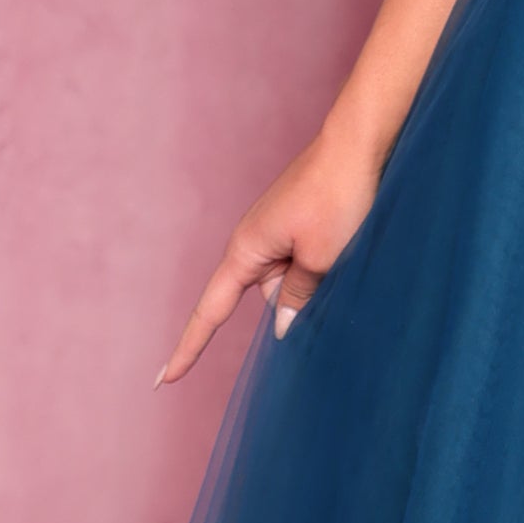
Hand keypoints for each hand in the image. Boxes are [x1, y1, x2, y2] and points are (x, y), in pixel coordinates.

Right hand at [153, 130, 384, 384]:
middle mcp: (253, 240)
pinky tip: (347, 236)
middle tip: (336, 261)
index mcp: (246, 251)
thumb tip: (283, 326)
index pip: (210, 312)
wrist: (360, 140)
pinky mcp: (297, 220)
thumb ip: (298, 296)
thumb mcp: (321, 256)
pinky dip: (324, 259)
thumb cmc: (338, 195)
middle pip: (271, 295)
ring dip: (318, 274)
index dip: (189, 349)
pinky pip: (305, 258)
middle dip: (301, 295)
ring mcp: (275, 228)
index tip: (163, 382)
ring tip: (346, 236)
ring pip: (293, 278)